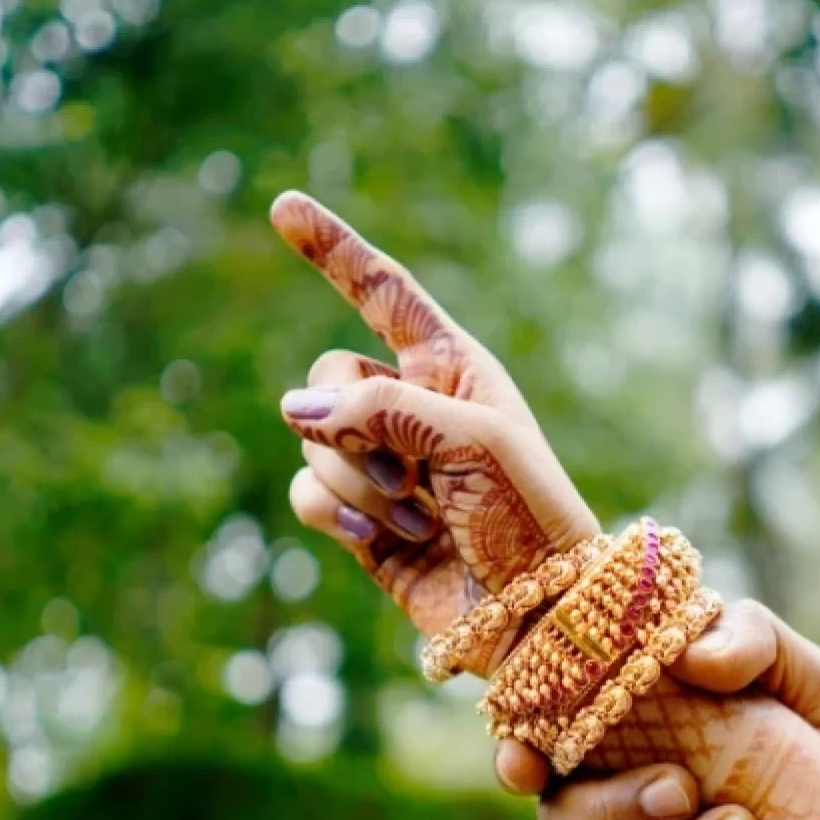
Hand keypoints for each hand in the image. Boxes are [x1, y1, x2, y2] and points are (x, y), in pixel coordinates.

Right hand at [272, 192, 597, 666]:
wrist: (537, 612)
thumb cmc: (529, 517)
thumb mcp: (473, 442)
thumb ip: (384, 407)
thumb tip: (296, 406)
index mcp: (451, 368)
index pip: (382, 294)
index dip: (334, 251)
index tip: (282, 207)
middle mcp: (409, 407)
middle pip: (327, 375)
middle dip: (352, 423)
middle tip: (410, 472)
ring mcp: (380, 464)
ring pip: (313, 441)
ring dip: (359, 482)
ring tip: (420, 517)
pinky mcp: (360, 520)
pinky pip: (308, 493)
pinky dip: (336, 515)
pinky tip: (379, 541)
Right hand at [500, 598, 819, 819]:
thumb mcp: (808, 676)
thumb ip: (749, 640)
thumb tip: (688, 659)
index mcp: (638, 732)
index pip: (545, 735)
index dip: (515, 745)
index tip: (525, 759)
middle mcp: (633, 803)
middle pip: (561, 817)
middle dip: (612, 809)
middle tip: (684, 790)